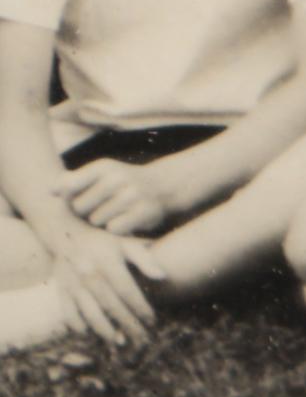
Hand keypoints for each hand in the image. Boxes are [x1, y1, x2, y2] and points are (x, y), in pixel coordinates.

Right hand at [46, 223, 161, 346]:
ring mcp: (73, 285)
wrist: (68, 237)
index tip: (152, 321)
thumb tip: (163, 277)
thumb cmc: (106, 243)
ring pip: (89, 313)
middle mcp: (89, 275)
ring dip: (104, 330)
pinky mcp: (61, 291)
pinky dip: (78, 326)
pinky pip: (68, 313)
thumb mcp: (127, 244)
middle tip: (141, 338)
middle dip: (127, 324)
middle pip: (111, 306)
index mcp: (109, 263)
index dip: (140, 308)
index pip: (128, 291)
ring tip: (119, 342)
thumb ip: (146, 259)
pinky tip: (90, 334)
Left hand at [60, 153, 197, 236]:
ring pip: (96, 220)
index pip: (68, 186)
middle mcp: (118, 177)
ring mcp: (132, 195)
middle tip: (98, 208)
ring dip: (101, 222)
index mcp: (103, 166)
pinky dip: (116, 229)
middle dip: (85, 212)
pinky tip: (124, 221)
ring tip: (113, 214)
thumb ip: (72, 181)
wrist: (165, 186)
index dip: (67, 197)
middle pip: (78, 208)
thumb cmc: (122, 183)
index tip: (74, 198)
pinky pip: (114, 229)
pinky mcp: (143, 211)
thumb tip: (49, 191)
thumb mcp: (100, 174)